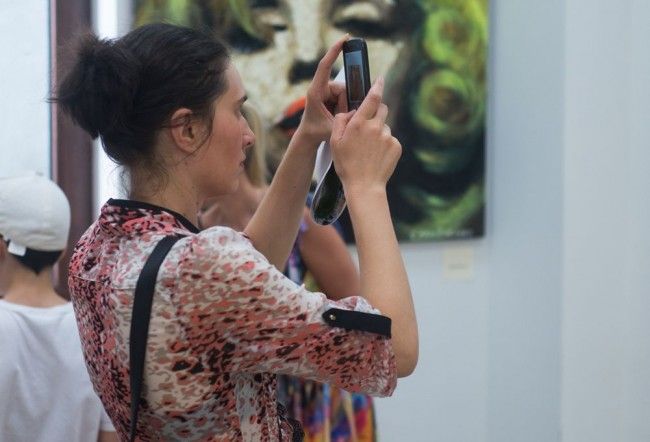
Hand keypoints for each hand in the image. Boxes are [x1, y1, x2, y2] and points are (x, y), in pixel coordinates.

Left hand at [296, 35, 348, 144]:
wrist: (308, 137)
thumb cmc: (316, 132)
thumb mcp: (333, 128)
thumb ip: (347, 119)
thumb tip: (361, 109)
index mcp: (316, 91)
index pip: (325, 66)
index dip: (334, 51)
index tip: (345, 38)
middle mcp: (320, 88)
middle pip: (343, 87)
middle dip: (346, 103)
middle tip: (339, 116)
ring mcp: (326, 91)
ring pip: (346, 93)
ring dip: (345, 106)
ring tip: (337, 118)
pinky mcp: (330, 95)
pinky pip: (345, 96)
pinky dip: (345, 107)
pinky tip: (339, 116)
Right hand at [329, 77, 401, 192]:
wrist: (364, 186)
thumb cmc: (346, 164)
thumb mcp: (334, 141)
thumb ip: (340, 121)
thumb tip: (351, 111)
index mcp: (359, 123)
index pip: (372, 98)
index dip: (377, 86)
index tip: (381, 78)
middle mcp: (375, 127)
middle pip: (382, 109)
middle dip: (376, 112)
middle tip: (367, 125)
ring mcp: (388, 136)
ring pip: (385, 126)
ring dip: (378, 131)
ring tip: (369, 149)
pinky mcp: (396, 146)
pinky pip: (390, 139)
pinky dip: (385, 144)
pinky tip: (376, 156)